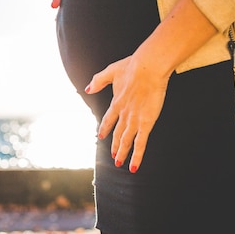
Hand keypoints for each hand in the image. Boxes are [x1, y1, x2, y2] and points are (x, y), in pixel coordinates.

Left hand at [85, 53, 169, 172]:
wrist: (147, 68)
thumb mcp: (111, 71)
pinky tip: (133, 166)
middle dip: (114, 145)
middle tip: (113, 155)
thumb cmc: (132, 66)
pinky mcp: (146, 123)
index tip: (101, 136)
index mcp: (116, 102)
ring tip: (119, 162)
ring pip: (126, 142)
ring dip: (122, 153)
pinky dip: (136, 156)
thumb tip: (87, 89)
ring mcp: (134, 120)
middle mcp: (123, 114)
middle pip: (117, 134)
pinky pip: (140, 144)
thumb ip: (98, 81)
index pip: (108, 119)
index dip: (105, 128)